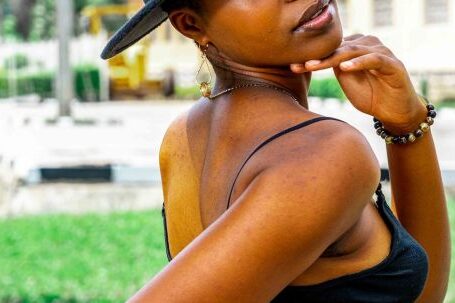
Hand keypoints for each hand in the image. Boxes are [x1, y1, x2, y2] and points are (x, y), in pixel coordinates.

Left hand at [290, 34, 427, 132]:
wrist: (394, 112)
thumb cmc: (370, 96)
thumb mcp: (347, 82)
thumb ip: (335, 67)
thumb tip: (314, 59)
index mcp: (356, 48)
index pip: (331, 50)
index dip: (312, 57)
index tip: (292, 66)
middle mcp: (369, 46)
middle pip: (339, 48)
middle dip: (317, 57)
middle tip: (299, 64)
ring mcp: (382, 53)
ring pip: (353, 51)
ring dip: (333, 58)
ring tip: (314, 65)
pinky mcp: (393, 64)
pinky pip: (374, 59)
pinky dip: (358, 62)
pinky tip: (344, 67)